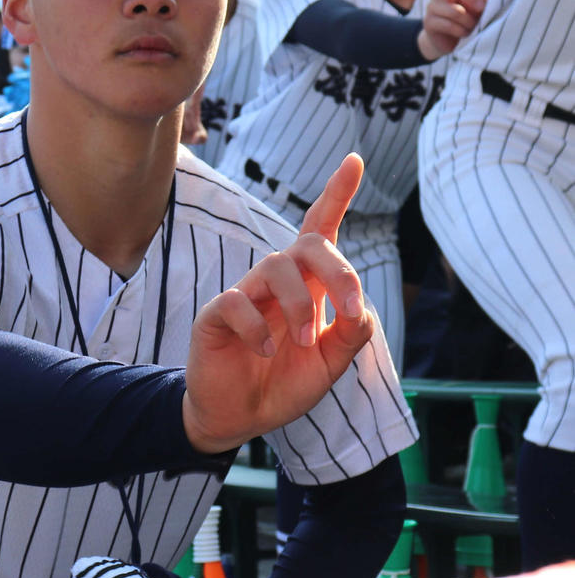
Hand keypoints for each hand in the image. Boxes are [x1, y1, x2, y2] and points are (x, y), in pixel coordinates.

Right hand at [182, 154, 376, 453]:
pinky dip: (258, 327)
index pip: (319, 230)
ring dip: (299, 305)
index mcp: (307, 288)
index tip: (353, 160)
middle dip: (336, 268)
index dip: (336, 195)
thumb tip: (359, 308)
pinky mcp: (216, 316)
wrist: (239, 417)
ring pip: (275, 267)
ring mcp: (245, 296)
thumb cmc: (283, 383)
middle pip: (305, 245)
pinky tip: (266, 351)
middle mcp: (277, 284)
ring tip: (303, 343)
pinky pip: (236, 302)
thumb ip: (350, 335)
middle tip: (350, 307)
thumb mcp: (330, 364)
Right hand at [416, 0, 486, 60]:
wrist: (444, 44)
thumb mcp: (476, 11)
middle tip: (480, 10)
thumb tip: (482, 1)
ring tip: (470, 28)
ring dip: (469, 23)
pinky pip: (451, 25)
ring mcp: (432, 7)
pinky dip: (461, 32)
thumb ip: (480, 2)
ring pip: (456, 11)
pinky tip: (461, 35)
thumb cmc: (465, 24)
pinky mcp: (429, 22)